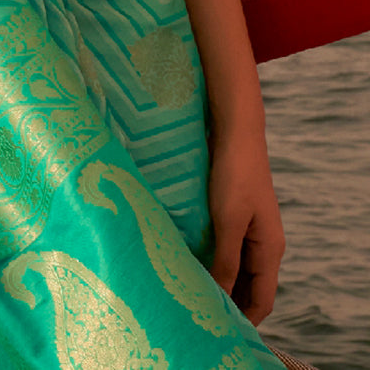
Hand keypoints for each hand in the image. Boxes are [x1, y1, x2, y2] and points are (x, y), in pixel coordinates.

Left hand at [207, 124, 284, 324]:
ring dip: (217, 279)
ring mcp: (249, 229)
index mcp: (270, 249)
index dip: (244, 317)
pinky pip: (225, 248)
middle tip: (199, 313)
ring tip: (191, 291)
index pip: (262, 299)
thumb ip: (226, 259)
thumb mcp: (229, 220)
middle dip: (228, 301)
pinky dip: (212, 259)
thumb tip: (221, 297)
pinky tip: (192, 262)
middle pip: (248, 286)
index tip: (219, 329)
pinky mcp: (234, 215)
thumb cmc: (234, 174)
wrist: (235, 131)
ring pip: (235, 267)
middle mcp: (262, 243)